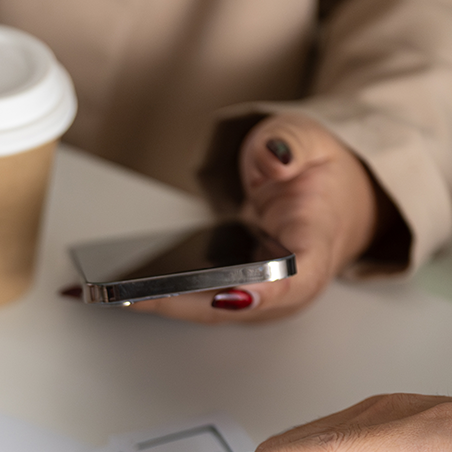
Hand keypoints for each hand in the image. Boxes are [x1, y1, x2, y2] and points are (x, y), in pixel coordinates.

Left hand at [129, 113, 383, 323]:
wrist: (334, 198)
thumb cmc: (319, 175)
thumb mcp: (308, 138)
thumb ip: (289, 145)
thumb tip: (271, 160)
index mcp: (318, 240)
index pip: (297, 276)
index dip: (263, 292)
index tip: (227, 292)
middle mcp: (296, 283)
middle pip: (243, 306)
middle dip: (188, 303)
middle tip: (138, 294)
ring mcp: (270, 298)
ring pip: (218, 312)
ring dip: (170, 307)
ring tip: (118, 295)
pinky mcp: (247, 300)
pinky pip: (207, 305)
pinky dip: (170, 300)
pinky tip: (130, 291)